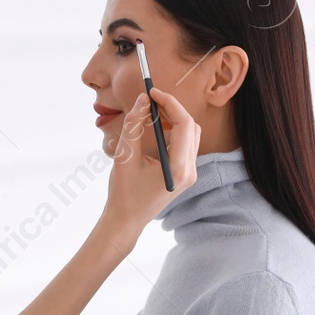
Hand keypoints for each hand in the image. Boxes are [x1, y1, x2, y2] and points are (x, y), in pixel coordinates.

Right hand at [100, 87, 198, 241]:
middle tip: (151, 100)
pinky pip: (185, 145)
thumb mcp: (125, 156)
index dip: (169, 103)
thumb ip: (134, 125)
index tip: (152, 92)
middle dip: (172, 109)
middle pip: (191, 127)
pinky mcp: (184, 175)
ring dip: (173, 120)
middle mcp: (190, 171)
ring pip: (190, 135)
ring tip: (151, 113)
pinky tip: (155, 129)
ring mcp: (189, 174)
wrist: (126, 221)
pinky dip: (172, 132)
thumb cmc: (123, 193)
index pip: (184, 124)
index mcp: (179, 168)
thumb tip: (143, 99)